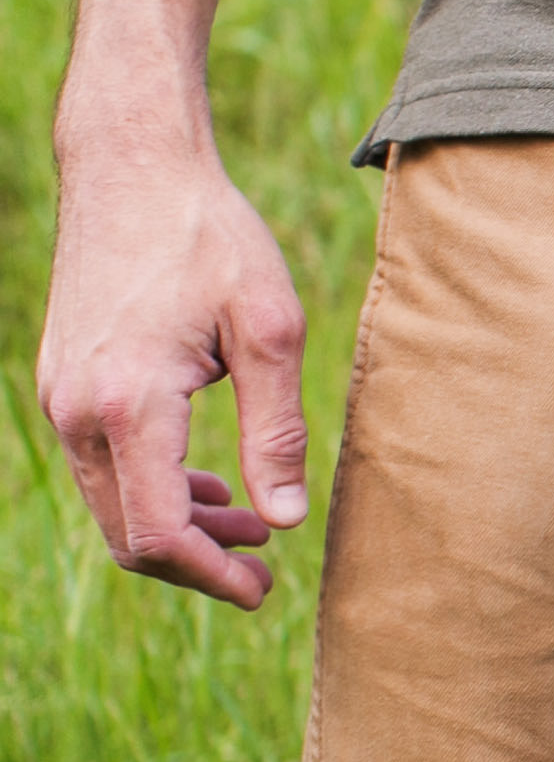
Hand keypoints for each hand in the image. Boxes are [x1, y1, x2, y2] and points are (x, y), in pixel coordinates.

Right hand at [37, 147, 312, 608]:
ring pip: (113, 505)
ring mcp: (59, 398)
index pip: (159, 532)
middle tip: (265, 568)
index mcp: (130, 403)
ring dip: (179, 527)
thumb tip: (286, 519)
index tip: (263, 591)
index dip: (211, 576)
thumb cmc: (210, 238)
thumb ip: (276, 429)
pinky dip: (154, 490)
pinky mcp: (62, 385)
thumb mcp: (272, 330)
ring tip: (254, 525)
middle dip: (197, 562)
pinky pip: (102, 468)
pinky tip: (211, 486)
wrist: (132, 170)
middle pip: (128, 534)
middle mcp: (78, 410)